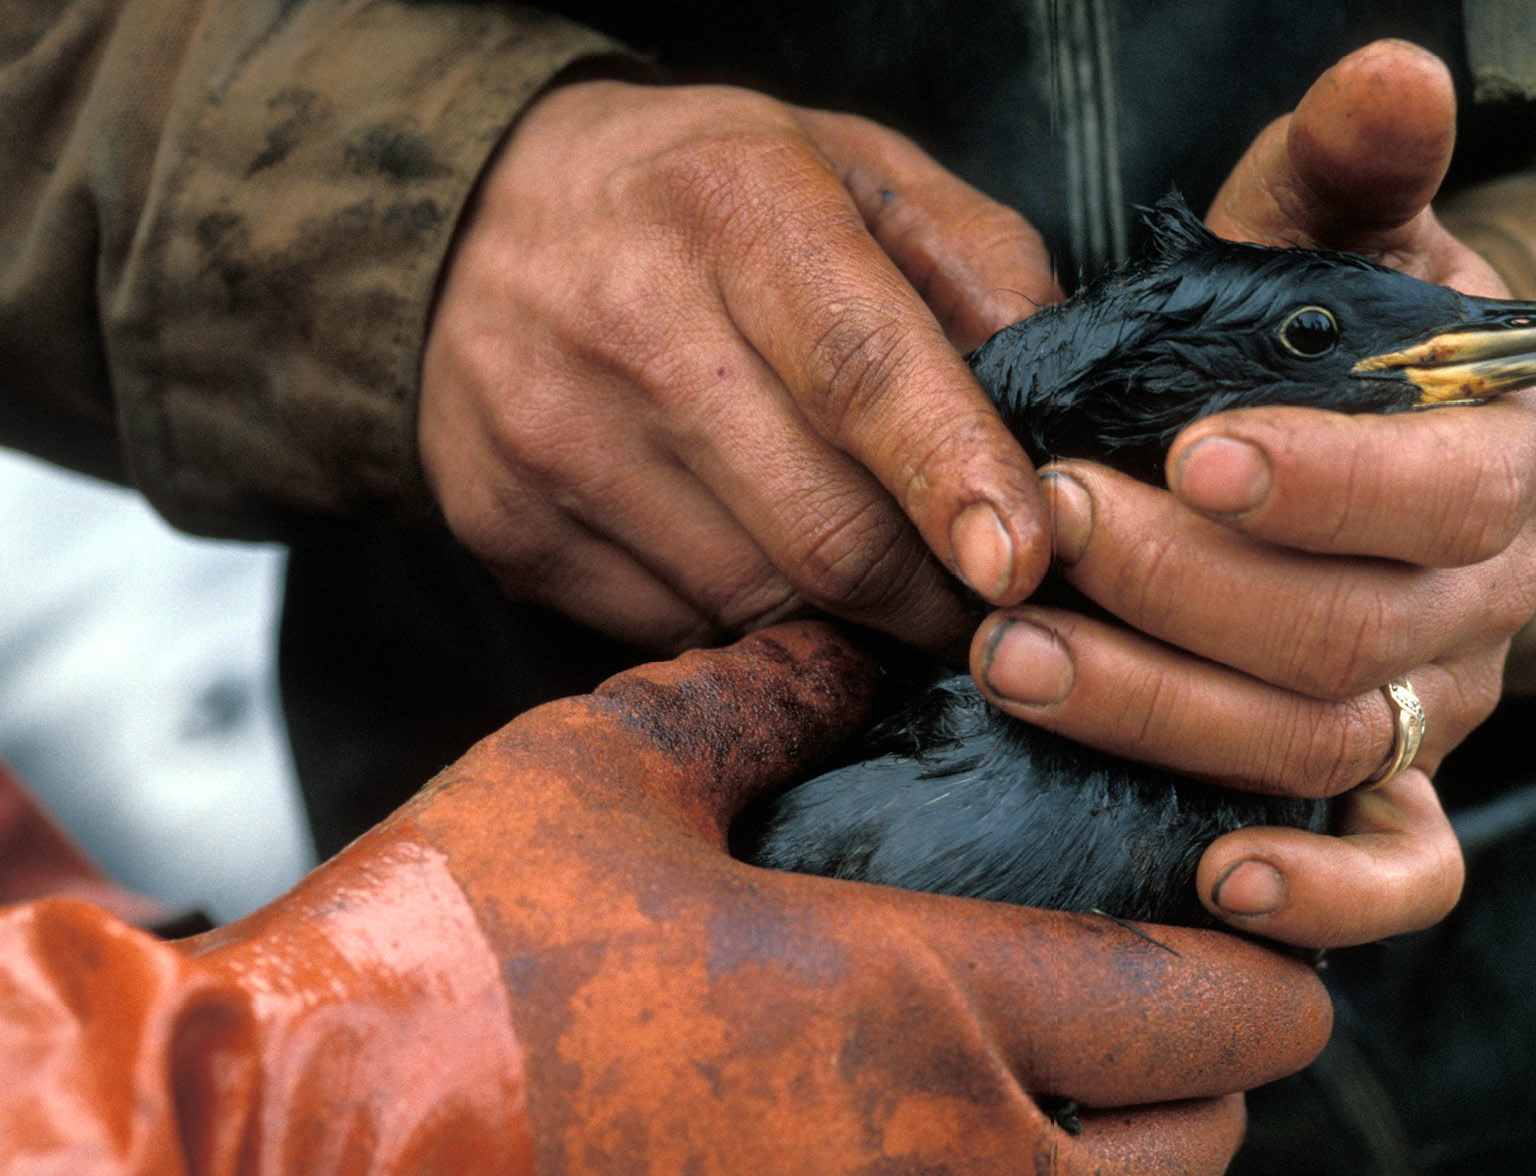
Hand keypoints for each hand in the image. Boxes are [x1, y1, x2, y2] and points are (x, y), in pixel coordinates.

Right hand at [173, 624, 1327, 1175]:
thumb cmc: (445, 962)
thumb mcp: (602, 775)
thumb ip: (757, 694)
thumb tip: (846, 642)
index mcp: (923, 1008)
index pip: (1197, 1012)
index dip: (1267, 982)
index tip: (1273, 950)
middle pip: (1178, 1164)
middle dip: (1206, 1094)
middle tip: (1175, 1030)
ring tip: (1069, 1132)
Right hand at [420, 80, 1059, 657]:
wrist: (465, 217)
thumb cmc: (710, 200)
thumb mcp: (855, 172)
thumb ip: (981, 271)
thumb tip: (1058, 420)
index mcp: (737, 207)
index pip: (863, 371)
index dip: (953, 478)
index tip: (1020, 563)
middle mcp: (629, 321)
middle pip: (824, 528)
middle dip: (932, 594)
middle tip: (981, 598)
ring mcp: (554, 437)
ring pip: (758, 603)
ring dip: (846, 618)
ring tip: (867, 568)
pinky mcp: (507, 529)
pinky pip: (679, 633)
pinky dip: (748, 622)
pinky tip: (754, 555)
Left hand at [967, 41, 1535, 946]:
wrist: (1342, 442)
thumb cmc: (1321, 330)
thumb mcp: (1331, 233)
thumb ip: (1354, 163)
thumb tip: (1394, 68)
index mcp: (1513, 450)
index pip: (1449, 490)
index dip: (1325, 484)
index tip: (1184, 452)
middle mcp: (1494, 598)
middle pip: (1358, 631)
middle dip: (1187, 592)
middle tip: (1048, 532)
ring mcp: (1441, 705)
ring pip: (1327, 745)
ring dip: (1168, 713)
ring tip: (1016, 658)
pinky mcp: (1393, 788)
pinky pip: (1403, 876)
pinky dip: (1327, 896)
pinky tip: (1211, 880)